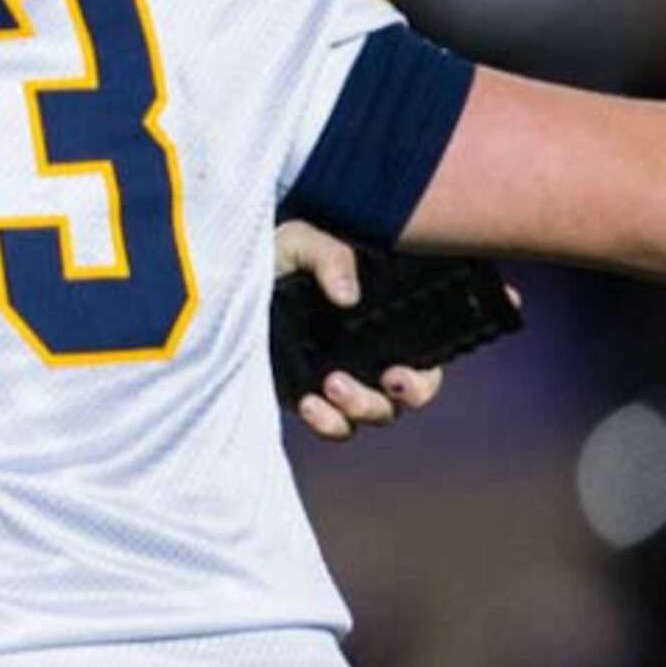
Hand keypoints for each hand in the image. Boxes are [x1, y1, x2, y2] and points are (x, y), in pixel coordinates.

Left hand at [271, 221, 445, 440]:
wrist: (231, 275)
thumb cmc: (279, 252)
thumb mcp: (302, 241)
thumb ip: (330, 258)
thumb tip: (347, 296)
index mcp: (386, 319)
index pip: (430, 352)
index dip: (435, 366)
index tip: (404, 371)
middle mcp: (372, 354)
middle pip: (409, 392)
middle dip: (405, 393)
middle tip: (382, 380)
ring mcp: (342, 377)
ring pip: (373, 413)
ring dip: (361, 408)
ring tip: (331, 385)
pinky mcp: (308, 394)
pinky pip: (332, 424)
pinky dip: (327, 423)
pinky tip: (309, 404)